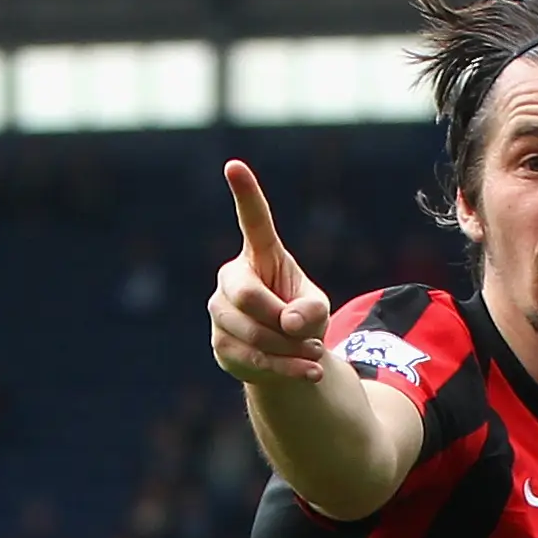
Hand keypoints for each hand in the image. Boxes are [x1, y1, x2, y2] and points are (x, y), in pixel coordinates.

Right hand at [209, 159, 332, 385]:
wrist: (286, 356)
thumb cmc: (302, 318)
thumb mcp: (318, 308)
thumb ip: (312, 309)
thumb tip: (288, 323)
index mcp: (259, 256)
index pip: (253, 221)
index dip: (245, 194)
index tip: (234, 165)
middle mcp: (232, 278)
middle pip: (247, 296)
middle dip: (278, 319)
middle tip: (307, 334)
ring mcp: (220, 311)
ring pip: (250, 332)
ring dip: (288, 348)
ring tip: (312, 354)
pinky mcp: (220, 344)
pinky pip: (251, 357)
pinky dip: (286, 367)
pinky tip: (307, 371)